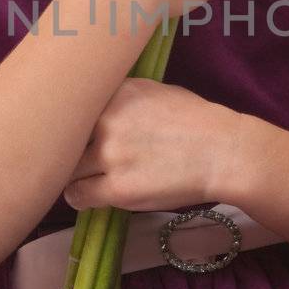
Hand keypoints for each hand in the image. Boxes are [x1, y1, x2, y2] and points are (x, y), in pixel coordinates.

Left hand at [62, 78, 239, 212]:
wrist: (223, 152)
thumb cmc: (197, 121)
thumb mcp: (157, 92)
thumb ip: (123, 98)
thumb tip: (98, 107)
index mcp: (118, 92)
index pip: (72, 105)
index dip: (69, 120)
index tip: (69, 130)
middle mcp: (108, 119)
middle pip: (65, 137)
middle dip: (66, 148)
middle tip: (68, 157)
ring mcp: (110, 154)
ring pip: (68, 168)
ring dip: (72, 174)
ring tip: (80, 178)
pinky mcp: (117, 188)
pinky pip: (79, 194)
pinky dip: (79, 197)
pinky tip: (85, 195)